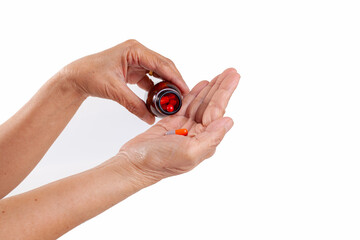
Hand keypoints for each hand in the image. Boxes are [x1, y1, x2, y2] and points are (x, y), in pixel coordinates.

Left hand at [60, 39, 188, 123]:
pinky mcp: (134, 70)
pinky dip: (157, 89)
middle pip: (164, 66)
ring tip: (174, 99)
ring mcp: (137, 61)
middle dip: (174, 81)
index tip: (185, 90)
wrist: (78, 77)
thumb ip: (133, 105)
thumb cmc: (91, 75)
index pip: (161, 63)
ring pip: (159, 72)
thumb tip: (149, 118)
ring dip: (167, 85)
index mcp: (134, 50)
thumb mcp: (114, 90)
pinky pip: (151, 79)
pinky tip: (161, 99)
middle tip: (182, 97)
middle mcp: (138, 53)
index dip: (175, 77)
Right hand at [118, 68, 239, 180]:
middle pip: (212, 106)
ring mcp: (185, 128)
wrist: (134, 164)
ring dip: (209, 89)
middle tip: (231, 72)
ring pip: (200, 104)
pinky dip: (194, 95)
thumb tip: (228, 121)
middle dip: (221, 88)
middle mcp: (197, 134)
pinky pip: (187, 106)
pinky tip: (201, 86)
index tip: (233, 77)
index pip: (217, 112)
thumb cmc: (159, 162)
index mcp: (204, 141)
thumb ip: (211, 137)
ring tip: (219, 75)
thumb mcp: (189, 152)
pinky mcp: (172, 124)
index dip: (225, 93)